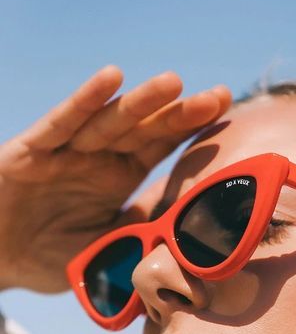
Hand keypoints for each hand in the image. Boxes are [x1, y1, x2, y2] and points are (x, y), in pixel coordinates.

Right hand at [0, 66, 231, 292]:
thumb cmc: (51, 255)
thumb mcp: (109, 250)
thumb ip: (142, 236)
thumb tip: (195, 238)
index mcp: (119, 175)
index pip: (161, 144)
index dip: (190, 127)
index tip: (225, 108)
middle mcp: (97, 156)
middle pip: (143, 128)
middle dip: (178, 112)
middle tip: (217, 97)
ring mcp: (66, 151)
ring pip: (108, 121)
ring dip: (140, 102)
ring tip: (174, 83)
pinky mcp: (32, 152)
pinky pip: (61, 123)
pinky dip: (84, 102)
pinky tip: (110, 78)